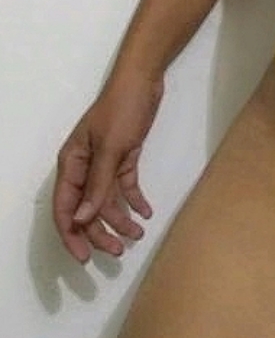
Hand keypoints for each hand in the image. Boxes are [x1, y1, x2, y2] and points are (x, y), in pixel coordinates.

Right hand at [52, 60, 164, 262]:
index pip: (65, 208)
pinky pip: (125, 186)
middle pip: (87, 209)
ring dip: (120, 219)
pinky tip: (146, 212)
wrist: (143, 80)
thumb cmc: (122, 109)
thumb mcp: (111, 148)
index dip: (72, 235)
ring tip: (137, 234)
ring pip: (107, 201)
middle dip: (100, 232)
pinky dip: (134, 200)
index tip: (84, 258)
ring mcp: (104, 163)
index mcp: (72, 164)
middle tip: (118, 252)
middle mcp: (84, 168)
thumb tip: (82, 219)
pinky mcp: (124, 157)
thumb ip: (98, 185)